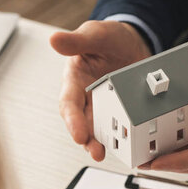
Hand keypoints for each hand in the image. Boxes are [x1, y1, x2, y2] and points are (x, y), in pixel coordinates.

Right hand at [50, 21, 150, 160]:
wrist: (133, 43)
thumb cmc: (109, 38)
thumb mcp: (95, 34)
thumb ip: (77, 40)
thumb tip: (54, 39)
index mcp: (75, 80)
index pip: (69, 104)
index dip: (72, 120)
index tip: (78, 134)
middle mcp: (87, 98)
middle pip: (83, 124)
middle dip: (88, 140)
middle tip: (95, 151)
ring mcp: (105, 107)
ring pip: (100, 130)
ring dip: (104, 143)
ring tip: (110, 153)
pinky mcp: (122, 111)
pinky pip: (122, 127)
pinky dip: (126, 136)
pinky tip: (132, 145)